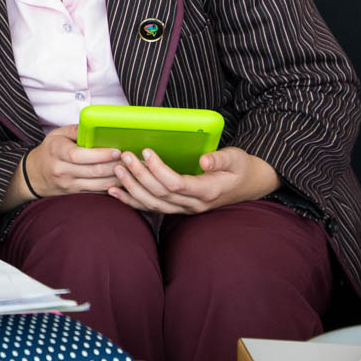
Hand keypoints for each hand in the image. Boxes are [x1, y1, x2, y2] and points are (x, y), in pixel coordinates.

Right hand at [24, 125, 122, 197]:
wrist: (34, 175)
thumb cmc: (49, 151)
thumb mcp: (56, 135)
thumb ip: (76, 130)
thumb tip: (97, 126)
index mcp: (57, 152)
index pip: (79, 155)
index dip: (100, 154)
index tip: (117, 151)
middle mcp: (62, 170)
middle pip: (93, 171)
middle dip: (115, 166)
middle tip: (131, 159)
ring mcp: (69, 185)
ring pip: (99, 184)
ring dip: (118, 178)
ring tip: (132, 170)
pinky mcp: (75, 193)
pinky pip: (98, 192)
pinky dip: (113, 187)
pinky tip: (123, 180)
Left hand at [107, 146, 281, 214]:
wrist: (247, 186)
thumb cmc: (241, 169)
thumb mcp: (237, 159)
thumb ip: (221, 159)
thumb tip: (205, 160)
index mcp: (208, 191)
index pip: (177, 184)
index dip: (158, 169)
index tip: (146, 151)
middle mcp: (193, 204)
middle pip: (160, 194)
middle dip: (140, 174)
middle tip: (125, 156)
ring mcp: (184, 209)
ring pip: (152, 204)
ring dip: (132, 187)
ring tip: (117, 169)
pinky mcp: (176, 208)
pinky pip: (150, 208)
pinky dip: (130, 201)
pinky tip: (114, 192)